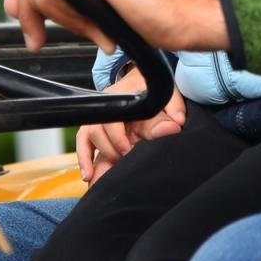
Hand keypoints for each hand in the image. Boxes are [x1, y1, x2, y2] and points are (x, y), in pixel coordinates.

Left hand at [5, 0, 227, 53]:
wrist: (189, 13)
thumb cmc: (151, 8)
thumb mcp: (90, 2)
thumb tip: (11, 1)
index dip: (38, 7)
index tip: (41, 33)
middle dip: (56, 17)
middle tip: (92, 32)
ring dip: (70, 23)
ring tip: (103, 30)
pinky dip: (73, 22)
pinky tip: (103, 30)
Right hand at [75, 68, 186, 184]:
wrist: (143, 84)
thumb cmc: (153, 90)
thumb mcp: (165, 96)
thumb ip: (173, 108)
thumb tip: (176, 124)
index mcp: (123, 97)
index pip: (112, 118)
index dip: (118, 137)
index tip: (129, 149)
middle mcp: (107, 108)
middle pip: (95, 130)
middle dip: (108, 150)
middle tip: (123, 161)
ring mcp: (100, 120)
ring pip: (87, 139)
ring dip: (92, 159)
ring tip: (100, 176)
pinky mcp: (98, 132)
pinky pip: (84, 144)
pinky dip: (84, 160)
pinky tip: (88, 176)